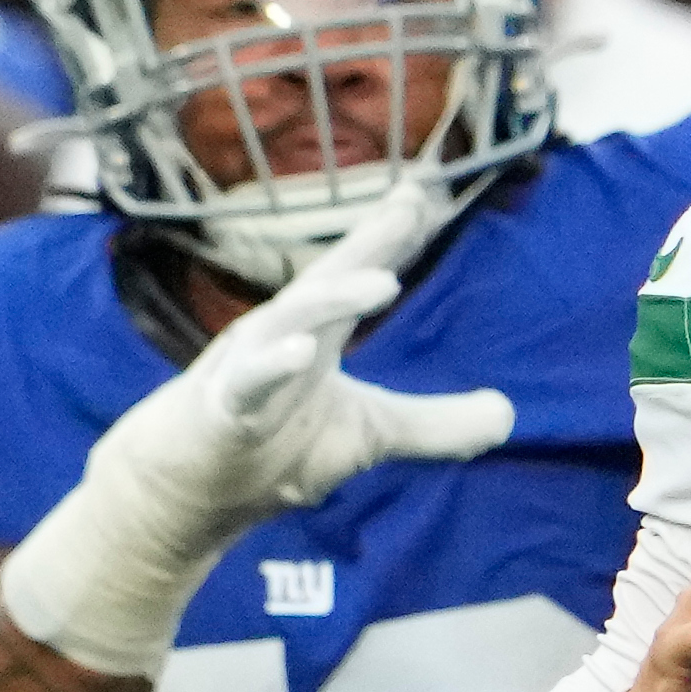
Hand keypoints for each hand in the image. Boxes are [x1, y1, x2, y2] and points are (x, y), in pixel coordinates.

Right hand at [133, 186, 512, 542]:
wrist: (183, 498)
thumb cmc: (271, 452)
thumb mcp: (369, 436)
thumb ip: (436, 426)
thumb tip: (507, 416)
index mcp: (316, 334)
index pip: (358, 274)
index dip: (393, 236)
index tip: (427, 193)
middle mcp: (281, 336)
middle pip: (328, 278)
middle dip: (370, 241)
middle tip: (414, 202)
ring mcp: (246, 368)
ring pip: (289, 320)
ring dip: (333, 298)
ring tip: (383, 282)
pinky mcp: (221, 411)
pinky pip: (246, 383)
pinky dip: (273, 366)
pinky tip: (302, 353)